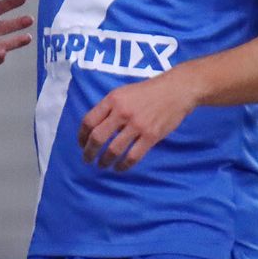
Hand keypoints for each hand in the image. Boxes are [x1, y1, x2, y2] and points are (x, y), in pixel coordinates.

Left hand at [77, 71, 199, 171]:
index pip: (89, 120)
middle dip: (89, 152)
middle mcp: (122, 112)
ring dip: (105, 161)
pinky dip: (123, 165)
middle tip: (87, 159)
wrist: (175, 90)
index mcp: (112, 99)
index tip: (81, 144)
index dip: (81, 135)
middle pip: (98, 137)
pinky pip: (133, 156)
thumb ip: (109, 107)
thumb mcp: (123, 92)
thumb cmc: (147, 91)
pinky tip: (119, 168)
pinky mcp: (151, 136)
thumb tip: (94, 127)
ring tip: (102, 165)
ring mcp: (137, 125)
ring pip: (114, 150)